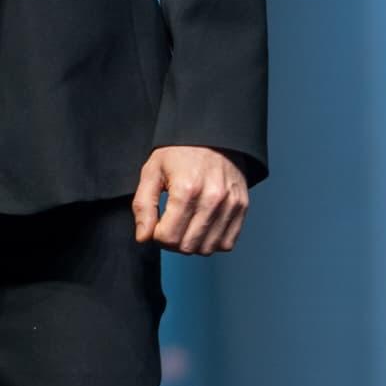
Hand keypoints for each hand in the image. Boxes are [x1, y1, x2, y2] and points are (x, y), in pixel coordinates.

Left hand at [133, 146, 249, 254]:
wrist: (214, 136)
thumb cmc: (180, 153)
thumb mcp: (152, 171)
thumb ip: (143, 206)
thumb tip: (143, 238)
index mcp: (186, 189)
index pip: (168, 237)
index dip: (157, 235)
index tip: (158, 223)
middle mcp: (212, 199)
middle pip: (187, 246)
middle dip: (172, 242)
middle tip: (170, 225)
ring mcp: (230, 205)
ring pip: (207, 249)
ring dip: (192, 243)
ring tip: (186, 225)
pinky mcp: (242, 207)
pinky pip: (227, 243)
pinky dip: (213, 242)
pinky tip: (203, 227)